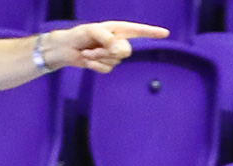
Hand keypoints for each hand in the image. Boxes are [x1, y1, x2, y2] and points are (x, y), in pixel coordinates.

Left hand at [51, 21, 170, 72]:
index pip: (138, 31)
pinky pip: (107, 69)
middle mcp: (118, 41)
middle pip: (126, 51)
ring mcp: (113, 55)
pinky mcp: (107, 65)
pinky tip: (88, 60)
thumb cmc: (79, 35)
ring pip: (115, 61)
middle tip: (95, 48)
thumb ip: (107, 38)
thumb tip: (119, 50)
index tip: (165, 33)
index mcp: (117, 30)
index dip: (152, 32)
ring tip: (88, 52)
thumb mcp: (92, 31)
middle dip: (109, 51)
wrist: (67, 49)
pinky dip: (96, 65)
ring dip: (98, 57)